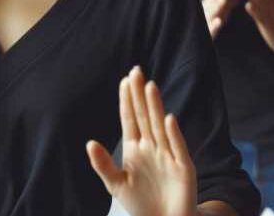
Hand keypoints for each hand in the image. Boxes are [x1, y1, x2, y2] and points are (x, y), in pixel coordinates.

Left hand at [87, 66, 196, 215]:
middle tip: (135, 71)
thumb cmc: (140, 203)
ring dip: (155, 107)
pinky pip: (177, 148)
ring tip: (149, 86)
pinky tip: (168, 118)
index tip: (124, 80)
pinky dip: (173, 134)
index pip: (130, 119)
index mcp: (135, 148)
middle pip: (145, 116)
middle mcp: (152, 147)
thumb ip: (103, 164)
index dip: (127, 100)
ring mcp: (168, 156)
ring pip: (160, 127)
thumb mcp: (115, 184)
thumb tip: (89, 142)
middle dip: (139, 95)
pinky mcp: (183, 169)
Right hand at [201, 0, 242, 37]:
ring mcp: (204, 20)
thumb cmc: (212, 20)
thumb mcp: (222, 6)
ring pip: (211, 11)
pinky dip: (213, 25)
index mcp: (213, 2)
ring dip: (217, 4)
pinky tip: (219, 21)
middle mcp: (207, 8)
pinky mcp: (204, 34)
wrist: (192, 40)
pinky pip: (209, 29)